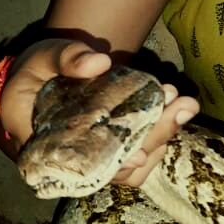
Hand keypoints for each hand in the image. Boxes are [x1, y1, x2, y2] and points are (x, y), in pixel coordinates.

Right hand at [0, 42, 199, 182]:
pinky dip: (159, 138)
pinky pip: (138, 158)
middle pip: (115, 169)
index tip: (140, 154)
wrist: (47, 74)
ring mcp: (94, 161)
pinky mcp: (112, 153)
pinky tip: (175, 111)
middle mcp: (69, 164)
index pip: (78, 169)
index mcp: (40, 147)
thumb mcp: (44, 55)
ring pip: (131, 167)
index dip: (110, 165)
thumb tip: (102, 63)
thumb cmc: (38, 69)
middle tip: (182, 107)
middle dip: (152, 139)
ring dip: (161, 139)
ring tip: (185, 105)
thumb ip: (67, 56)